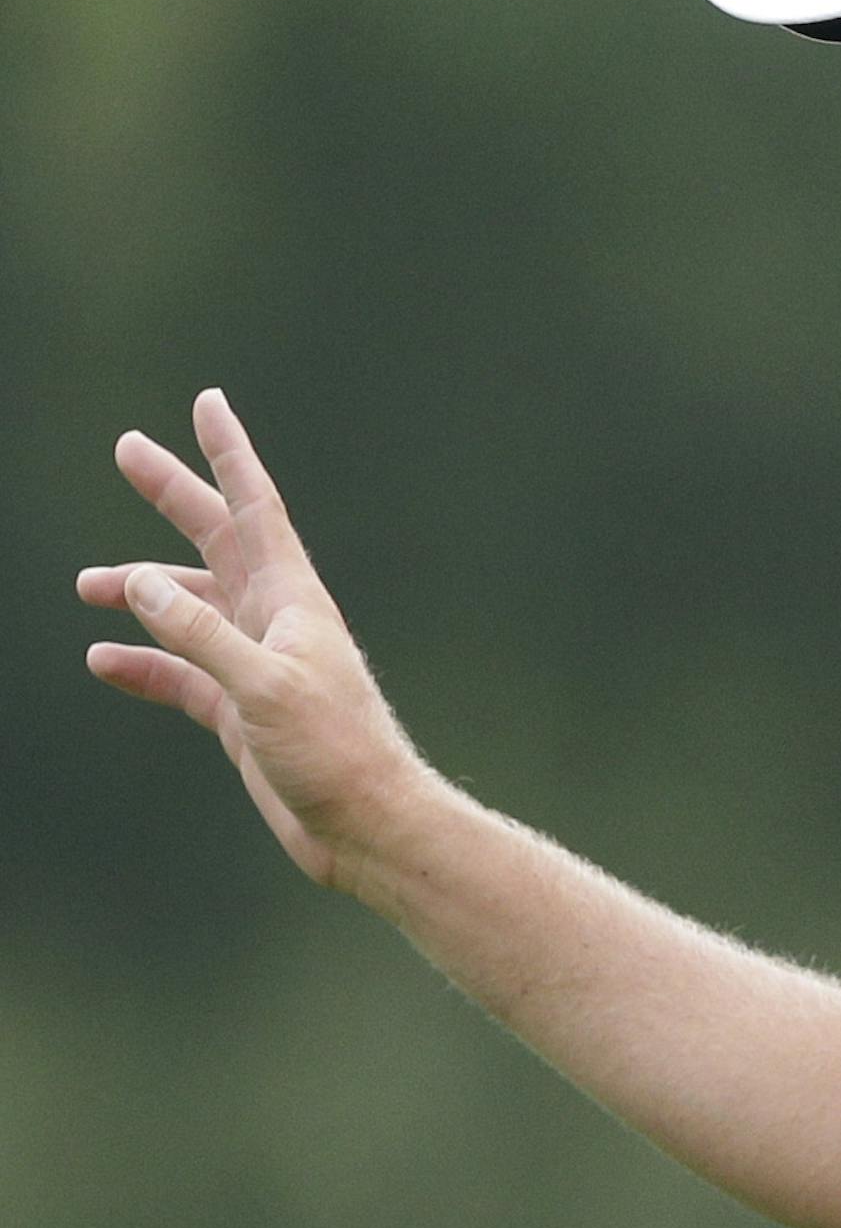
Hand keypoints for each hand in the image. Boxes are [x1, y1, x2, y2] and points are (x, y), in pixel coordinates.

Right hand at [77, 388, 431, 894]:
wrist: (365, 824)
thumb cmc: (335, 751)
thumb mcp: (262, 687)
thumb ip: (201, 634)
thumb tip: (142, 581)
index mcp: (293, 598)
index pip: (256, 507)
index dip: (229, 454)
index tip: (207, 403)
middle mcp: (276, 619)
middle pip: (215, 540)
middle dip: (174, 495)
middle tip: (127, 450)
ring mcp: (257, 662)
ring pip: (190, 607)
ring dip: (142, 590)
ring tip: (87, 583)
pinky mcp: (242, 709)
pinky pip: (181, 673)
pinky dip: (144, 663)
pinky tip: (103, 659)